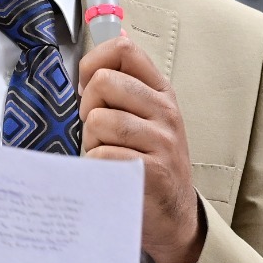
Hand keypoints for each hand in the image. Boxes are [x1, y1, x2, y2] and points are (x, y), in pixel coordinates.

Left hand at [78, 33, 204, 262]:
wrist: (173, 218)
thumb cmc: (150, 163)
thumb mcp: (146, 118)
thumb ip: (127, 86)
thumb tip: (109, 44)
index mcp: (161, 93)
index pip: (125, 50)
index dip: (94, 61)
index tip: (88, 84)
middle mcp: (165, 113)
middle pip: (104, 83)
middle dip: (88, 106)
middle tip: (97, 129)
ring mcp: (161, 142)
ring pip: (99, 120)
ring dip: (91, 141)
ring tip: (106, 154)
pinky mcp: (151, 173)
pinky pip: (101, 155)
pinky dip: (95, 167)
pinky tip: (109, 175)